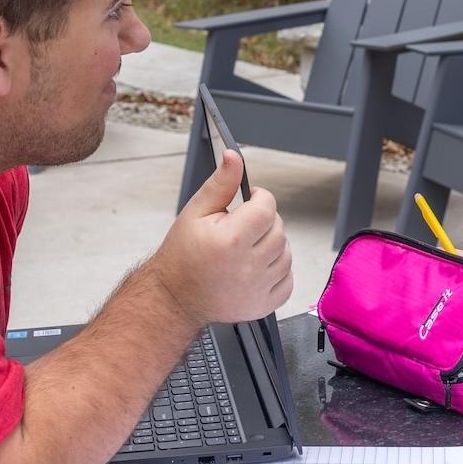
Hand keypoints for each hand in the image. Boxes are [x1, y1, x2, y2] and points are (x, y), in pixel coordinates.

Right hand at [148, 151, 292, 326]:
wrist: (174, 297)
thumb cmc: (182, 255)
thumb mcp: (196, 212)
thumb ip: (221, 183)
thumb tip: (234, 157)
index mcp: (230, 240)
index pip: (267, 207)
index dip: (259, 199)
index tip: (249, 202)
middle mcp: (247, 266)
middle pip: (278, 229)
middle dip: (264, 222)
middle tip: (243, 227)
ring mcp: (257, 289)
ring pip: (286, 254)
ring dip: (272, 246)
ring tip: (247, 248)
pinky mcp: (263, 305)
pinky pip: (288, 280)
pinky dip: (277, 271)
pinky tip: (256, 267)